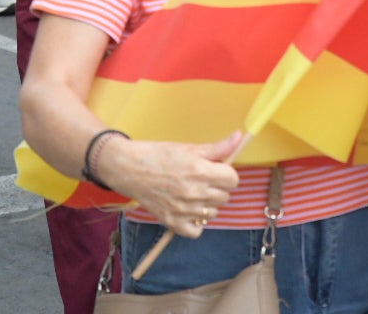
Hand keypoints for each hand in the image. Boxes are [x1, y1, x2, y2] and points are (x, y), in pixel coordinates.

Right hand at [99, 131, 242, 238]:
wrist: (128, 168)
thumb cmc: (157, 155)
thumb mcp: (189, 147)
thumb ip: (218, 147)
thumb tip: (239, 136)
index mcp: (200, 171)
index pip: (233, 180)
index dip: (226, 173)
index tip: (216, 170)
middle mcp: (195, 193)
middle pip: (225, 197)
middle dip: (217, 188)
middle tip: (202, 180)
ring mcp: (184, 210)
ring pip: (213, 213)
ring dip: (207, 205)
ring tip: (192, 193)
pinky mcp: (173, 223)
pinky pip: (197, 231)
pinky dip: (195, 223)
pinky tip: (188, 210)